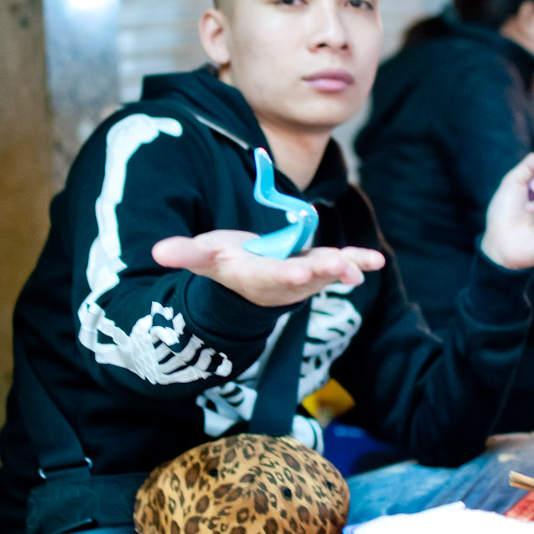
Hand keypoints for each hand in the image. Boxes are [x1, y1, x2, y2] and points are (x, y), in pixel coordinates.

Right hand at [152, 229, 385, 307]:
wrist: (247, 282)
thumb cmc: (223, 264)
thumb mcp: (203, 257)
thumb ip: (184, 253)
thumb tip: (158, 251)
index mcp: (254, 277)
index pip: (269, 277)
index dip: (284, 275)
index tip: (299, 273)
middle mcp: (282, 282)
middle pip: (304, 276)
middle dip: (320, 271)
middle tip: (338, 265)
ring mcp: (304, 277)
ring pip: (326, 272)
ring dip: (344, 267)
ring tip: (363, 264)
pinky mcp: (319, 267)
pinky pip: (341, 265)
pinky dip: (358, 264)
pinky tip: (375, 262)